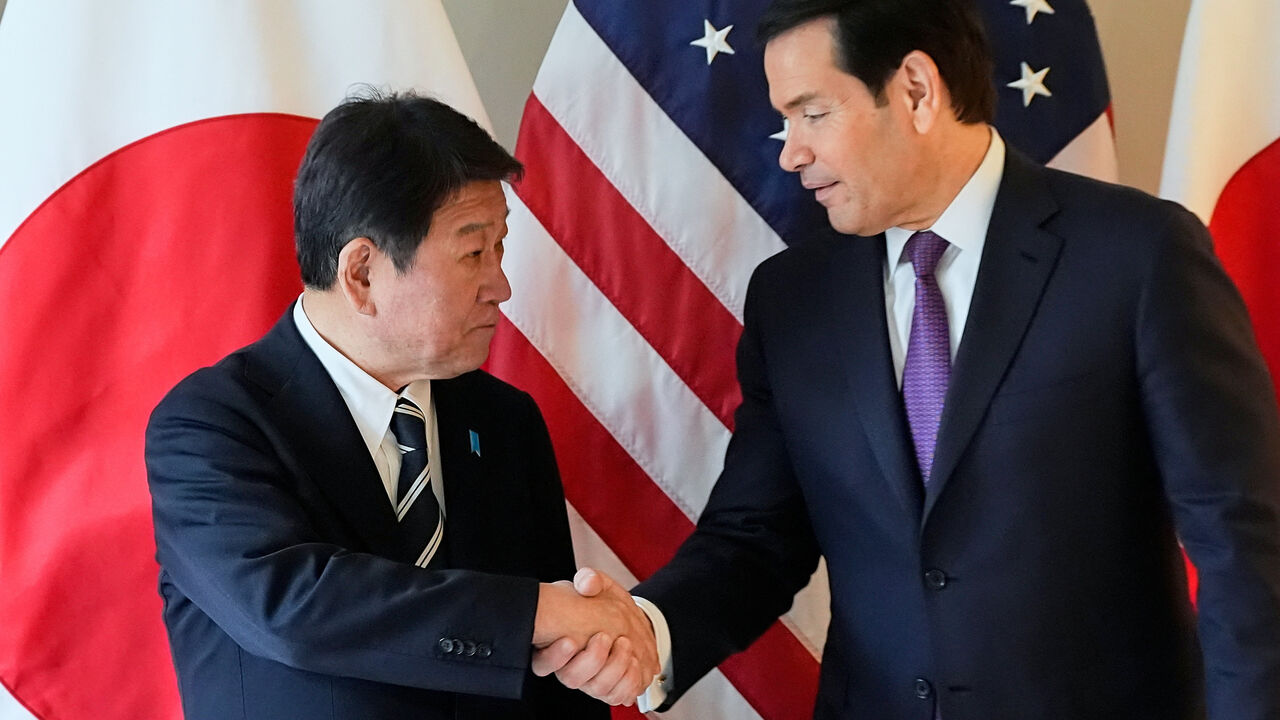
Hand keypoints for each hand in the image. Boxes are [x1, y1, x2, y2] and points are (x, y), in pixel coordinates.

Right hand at [531, 567, 658, 704]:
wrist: (628, 619)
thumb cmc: (603, 604)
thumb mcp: (597, 586)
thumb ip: (589, 579)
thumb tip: (586, 584)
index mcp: (556, 646)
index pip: (542, 662)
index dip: (554, 656)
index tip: (570, 640)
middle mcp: (571, 668)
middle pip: (572, 678)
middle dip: (592, 659)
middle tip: (605, 637)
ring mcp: (591, 681)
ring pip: (597, 688)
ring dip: (615, 668)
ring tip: (625, 645)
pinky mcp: (611, 689)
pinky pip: (619, 695)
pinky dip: (630, 681)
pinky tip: (635, 662)